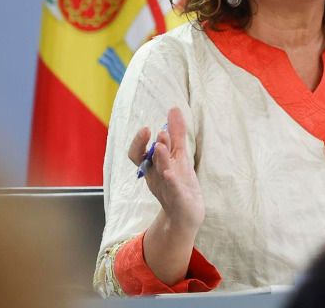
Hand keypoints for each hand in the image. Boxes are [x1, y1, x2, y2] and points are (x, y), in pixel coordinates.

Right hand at [127, 107, 204, 233]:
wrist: (186, 215)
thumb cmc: (179, 183)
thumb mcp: (178, 155)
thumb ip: (176, 133)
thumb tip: (173, 108)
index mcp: (153, 166)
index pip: (138, 153)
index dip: (139, 141)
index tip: (145, 127)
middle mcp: (156, 176)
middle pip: (144, 161)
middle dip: (142, 146)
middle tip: (147, 130)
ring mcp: (166, 189)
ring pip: (160, 173)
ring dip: (160, 159)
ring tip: (161, 145)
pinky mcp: (179, 200)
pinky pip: (173, 191)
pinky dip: (171, 182)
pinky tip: (171, 173)